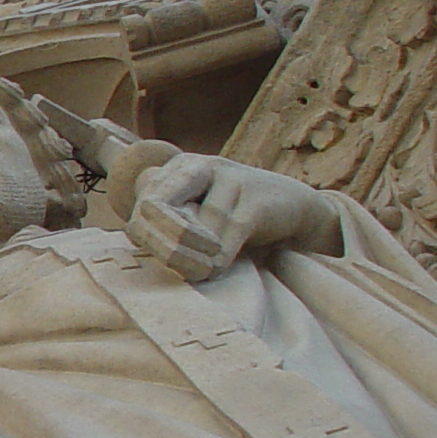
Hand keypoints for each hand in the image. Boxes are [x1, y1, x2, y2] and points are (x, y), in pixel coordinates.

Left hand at [126, 153, 342, 281]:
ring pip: (195, 227)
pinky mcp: (255, 199)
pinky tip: (217, 269)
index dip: (149, 239)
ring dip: (196, 259)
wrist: (293, 207)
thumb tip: (150, 252)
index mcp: (178, 169)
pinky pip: (226, 235)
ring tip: (204, 271)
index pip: (143, 207)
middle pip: (155, 206)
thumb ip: (171, 226)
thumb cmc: (236, 218)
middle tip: (185, 270)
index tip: (166, 261)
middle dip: (165, 247)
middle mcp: (199, 166)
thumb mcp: (198, 217)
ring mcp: (229, 178)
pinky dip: (219, 259)